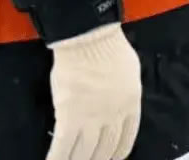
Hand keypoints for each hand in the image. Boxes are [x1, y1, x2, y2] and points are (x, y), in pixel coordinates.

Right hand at [45, 23, 142, 159]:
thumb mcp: (130, 74)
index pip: (126, 139)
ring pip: (85, 152)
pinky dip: (57, 158)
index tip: (112, 159)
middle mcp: (114, 117)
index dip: (118, 153)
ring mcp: (92, 119)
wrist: (89, 40)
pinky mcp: (69, 117)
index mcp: (131, 105)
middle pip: (106, 149)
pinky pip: (63, 146)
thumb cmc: (110, 50)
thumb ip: (126, 94)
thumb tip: (121, 105)